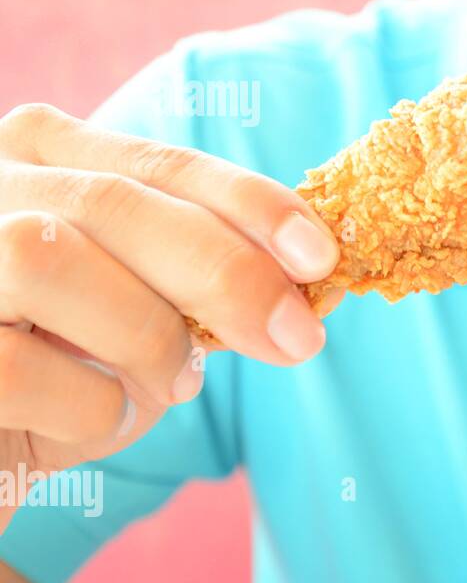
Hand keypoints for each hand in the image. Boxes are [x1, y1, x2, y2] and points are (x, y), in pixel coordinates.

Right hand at [0, 103, 339, 534]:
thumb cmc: (61, 385)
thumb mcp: (144, 320)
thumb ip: (200, 282)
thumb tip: (303, 278)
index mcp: (40, 161)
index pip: (157, 161)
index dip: (248, 202)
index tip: (320, 256)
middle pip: (112, 202)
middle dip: (224, 271)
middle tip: (294, 338)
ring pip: (48, 259)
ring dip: (141, 336)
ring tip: (167, 383)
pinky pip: (16, 367)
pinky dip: (86, 405)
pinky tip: (92, 421)